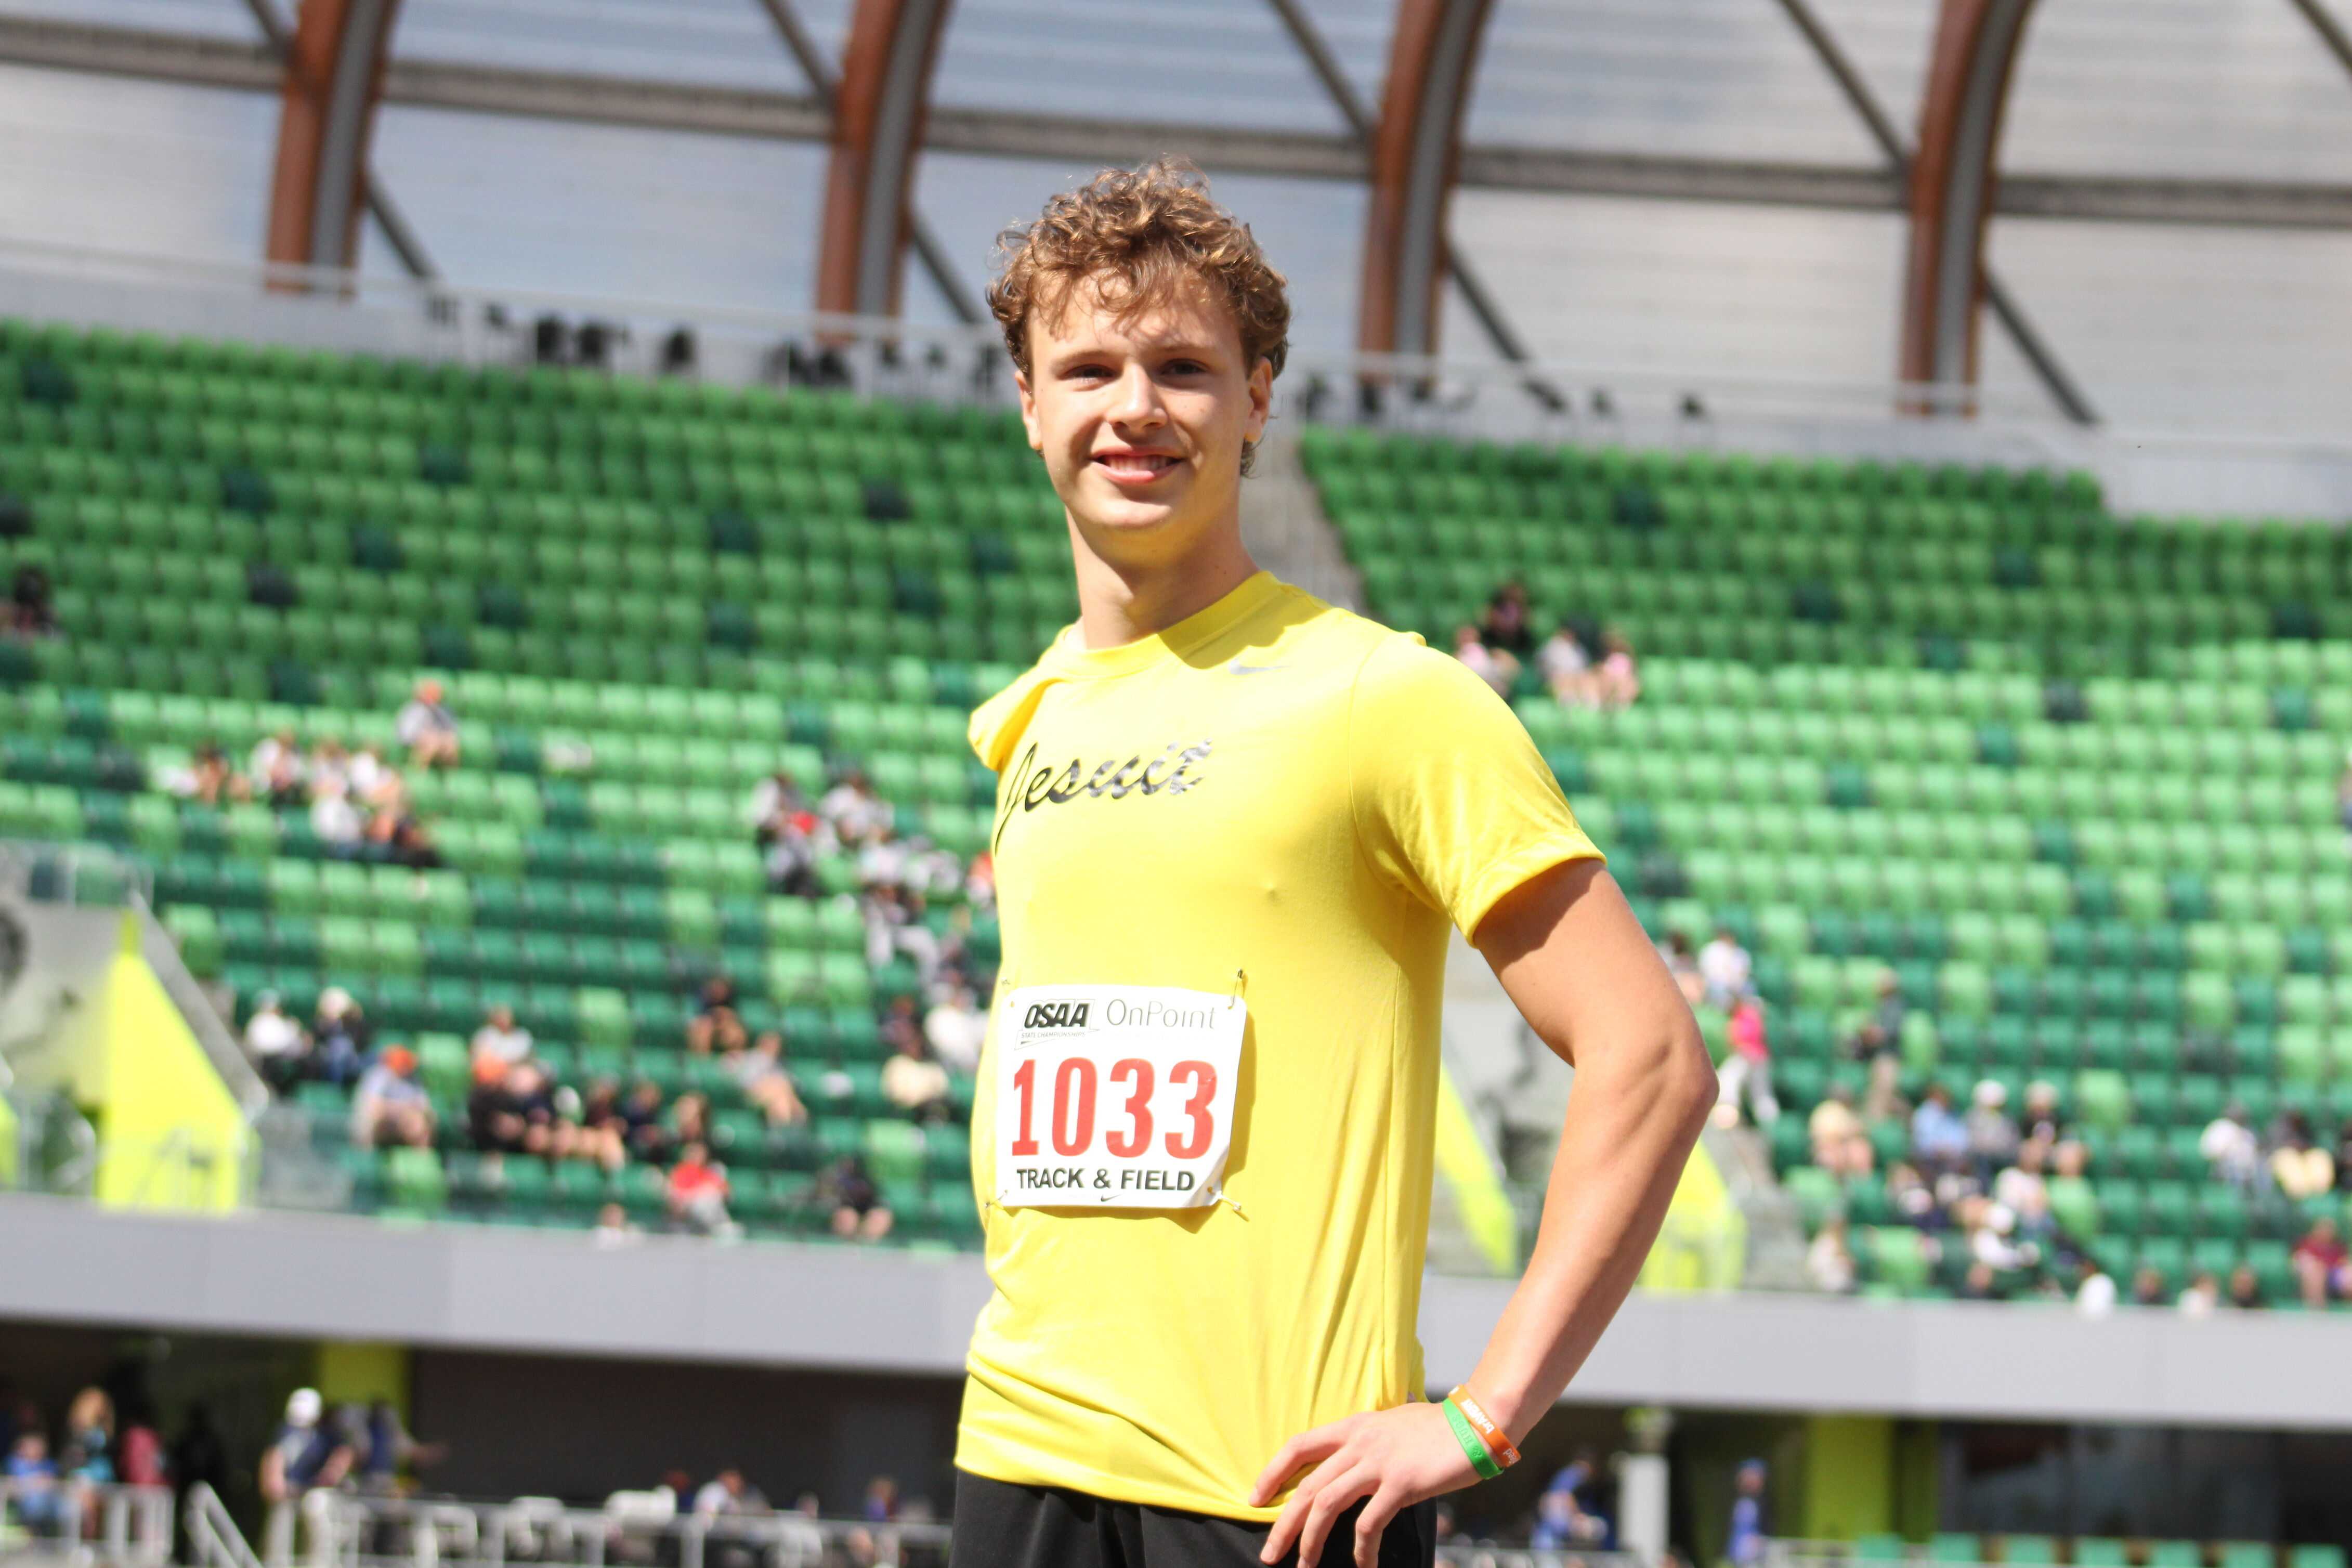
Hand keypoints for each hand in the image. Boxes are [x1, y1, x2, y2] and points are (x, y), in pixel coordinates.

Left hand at [1248, 1402, 1475, 1566]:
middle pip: (1307, 1486)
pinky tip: (1364, 1563)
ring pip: (1327, 1504)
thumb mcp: (1392, 1427)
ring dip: (1311, 1540)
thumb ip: (1368, 1444)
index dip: (1272, 1473)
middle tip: (1269, 1553)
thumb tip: (1350, 1470)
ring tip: (1305, 1566)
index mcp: (1354, 1426)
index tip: (1255, 1498)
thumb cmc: (1438, 1429)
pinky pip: (1369, 1523)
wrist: (1476, 1423)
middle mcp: (1359, 1442)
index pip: (1299, 1445)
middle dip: (1283, 1524)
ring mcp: (1379, 1462)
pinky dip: (1362, 1549)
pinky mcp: (1401, 1484)